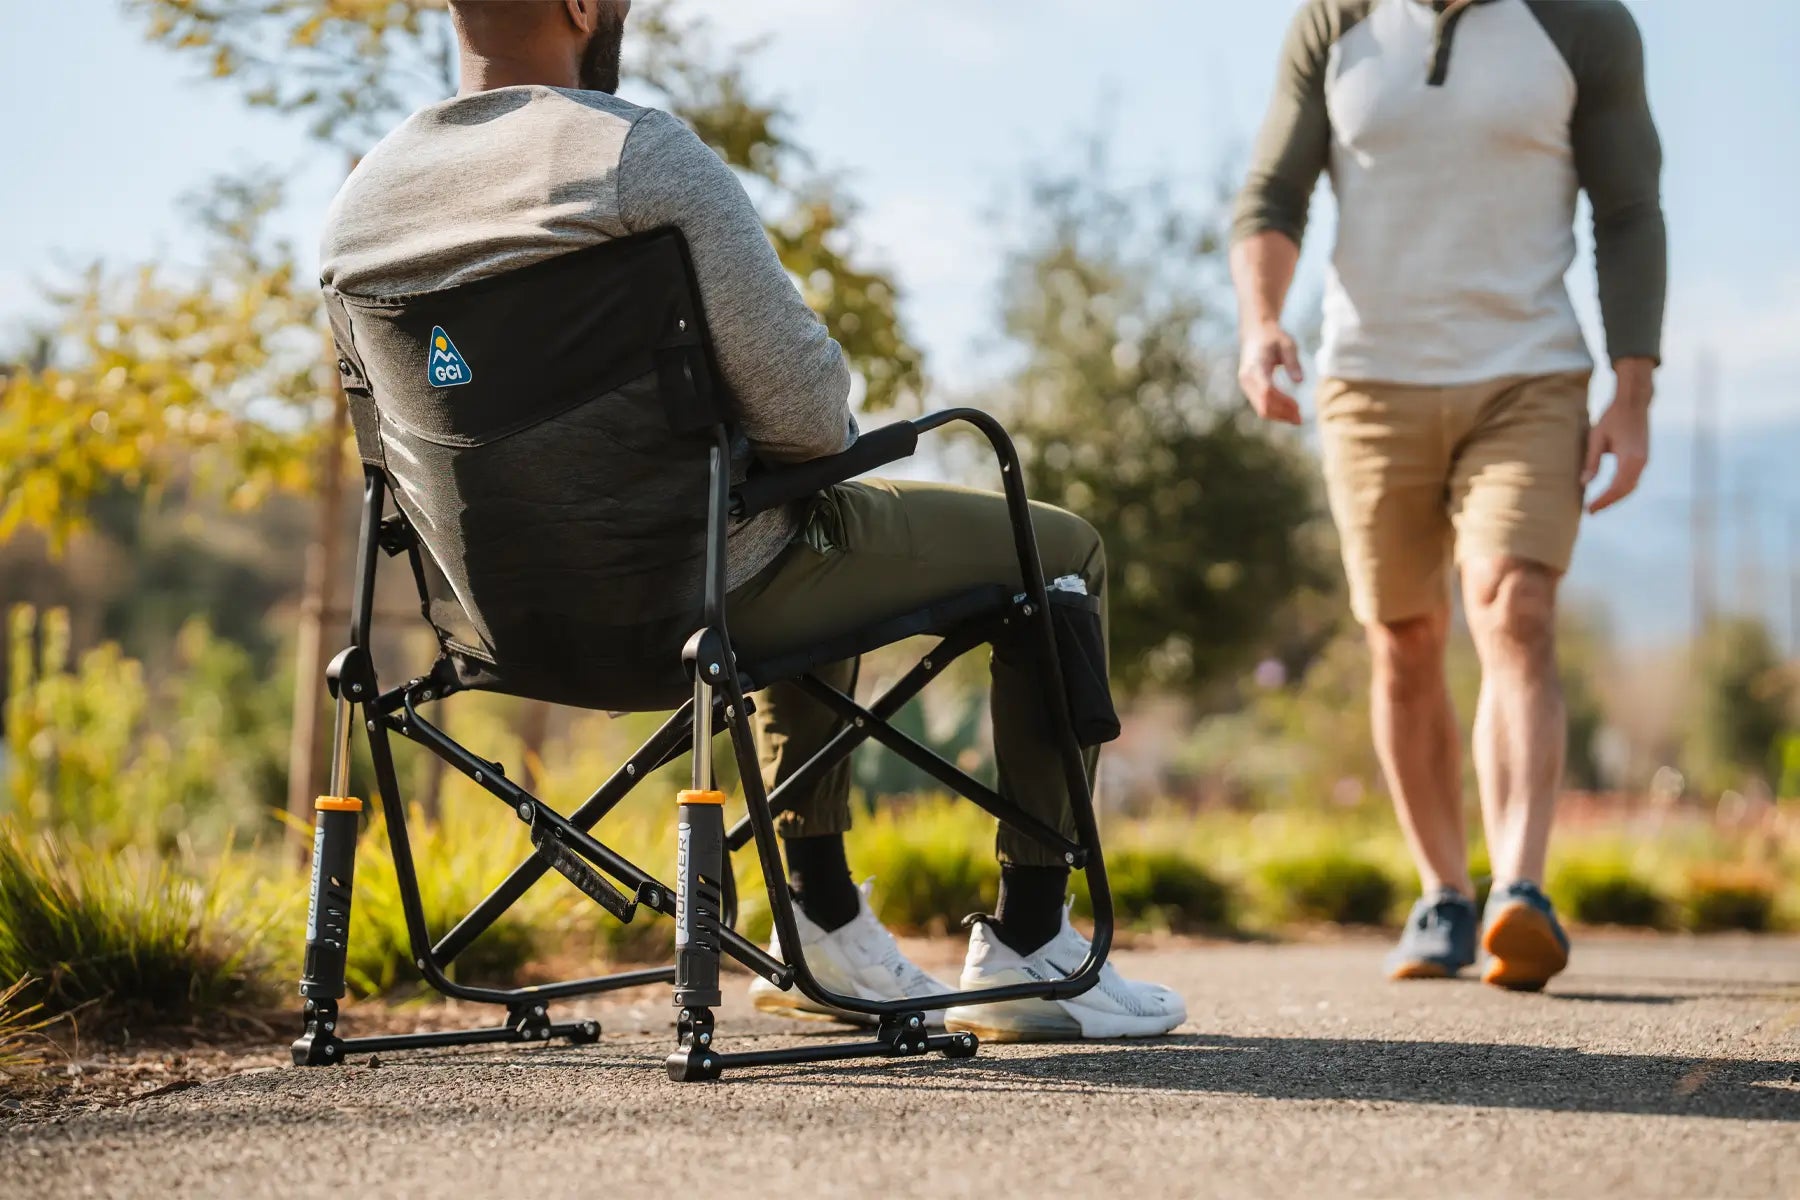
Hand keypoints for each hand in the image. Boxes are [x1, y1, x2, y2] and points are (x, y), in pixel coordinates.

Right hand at [1237, 321, 1303, 424]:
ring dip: (1279, 416)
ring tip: (1297, 418)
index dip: (1283, 402)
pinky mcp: (1248, 389)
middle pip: (1263, 405)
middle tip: (1300, 419)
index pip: (1267, 391)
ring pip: (1261, 409)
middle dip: (1282, 414)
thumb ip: (1293, 362)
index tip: (1299, 407)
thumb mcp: (1288, 345)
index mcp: (1256, 366)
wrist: (1255, 333)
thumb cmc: (1274, 338)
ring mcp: (1246, 385)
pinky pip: (1260, 405)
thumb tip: (1299, 382)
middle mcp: (1247, 378)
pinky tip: (1288, 412)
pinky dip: (1274, 411)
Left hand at [1582, 358, 1654, 514]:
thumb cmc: (1613, 418)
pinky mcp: (1643, 458)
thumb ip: (1592, 462)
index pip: (1616, 487)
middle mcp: (1641, 462)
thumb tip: (1584, 484)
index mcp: (1630, 458)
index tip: (1589, 509)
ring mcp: (1644, 461)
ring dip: (1615, 498)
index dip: (1602, 500)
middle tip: (1590, 511)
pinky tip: (1609, 493)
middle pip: (1625, 491)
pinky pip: (1633, 479)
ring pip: (1631, 487)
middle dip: (1608, 502)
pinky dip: (1621, 489)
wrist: (1634, 403)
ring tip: (1597, 505)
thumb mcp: (1596, 438)